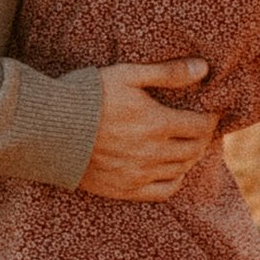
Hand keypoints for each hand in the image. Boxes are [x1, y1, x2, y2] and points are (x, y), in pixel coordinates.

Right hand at [79, 61, 215, 199]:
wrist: (48, 129)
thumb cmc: (88, 96)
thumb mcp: (128, 75)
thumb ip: (167, 73)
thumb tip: (203, 68)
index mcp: (157, 123)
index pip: (201, 126)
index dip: (211, 118)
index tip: (210, 111)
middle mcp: (153, 153)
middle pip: (195, 149)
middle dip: (203, 136)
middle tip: (200, 127)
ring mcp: (139, 174)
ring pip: (181, 169)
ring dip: (190, 156)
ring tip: (188, 144)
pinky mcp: (125, 189)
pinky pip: (163, 191)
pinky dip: (175, 180)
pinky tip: (173, 169)